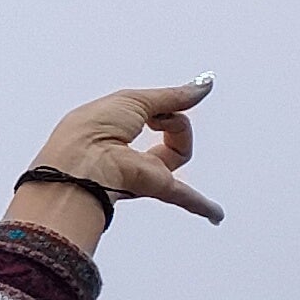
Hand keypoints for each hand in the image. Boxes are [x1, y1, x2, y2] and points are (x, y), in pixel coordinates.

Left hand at [15, 77, 224, 235]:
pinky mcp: (154, 187)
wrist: (84, 162)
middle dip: (171, 120)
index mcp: (112, 128)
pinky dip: (202, 205)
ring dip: (181, 139)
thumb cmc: (92, 129)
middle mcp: (126, 152)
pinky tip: (215, 214)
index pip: (148, 113)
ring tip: (172, 129)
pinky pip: (186, 196)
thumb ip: (172, 96)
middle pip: (167, 132)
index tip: (183, 97)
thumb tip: (203, 85)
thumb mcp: (134, 100)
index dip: (162, 104)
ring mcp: (141, 171)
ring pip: (177, 154)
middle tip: (159, 118)